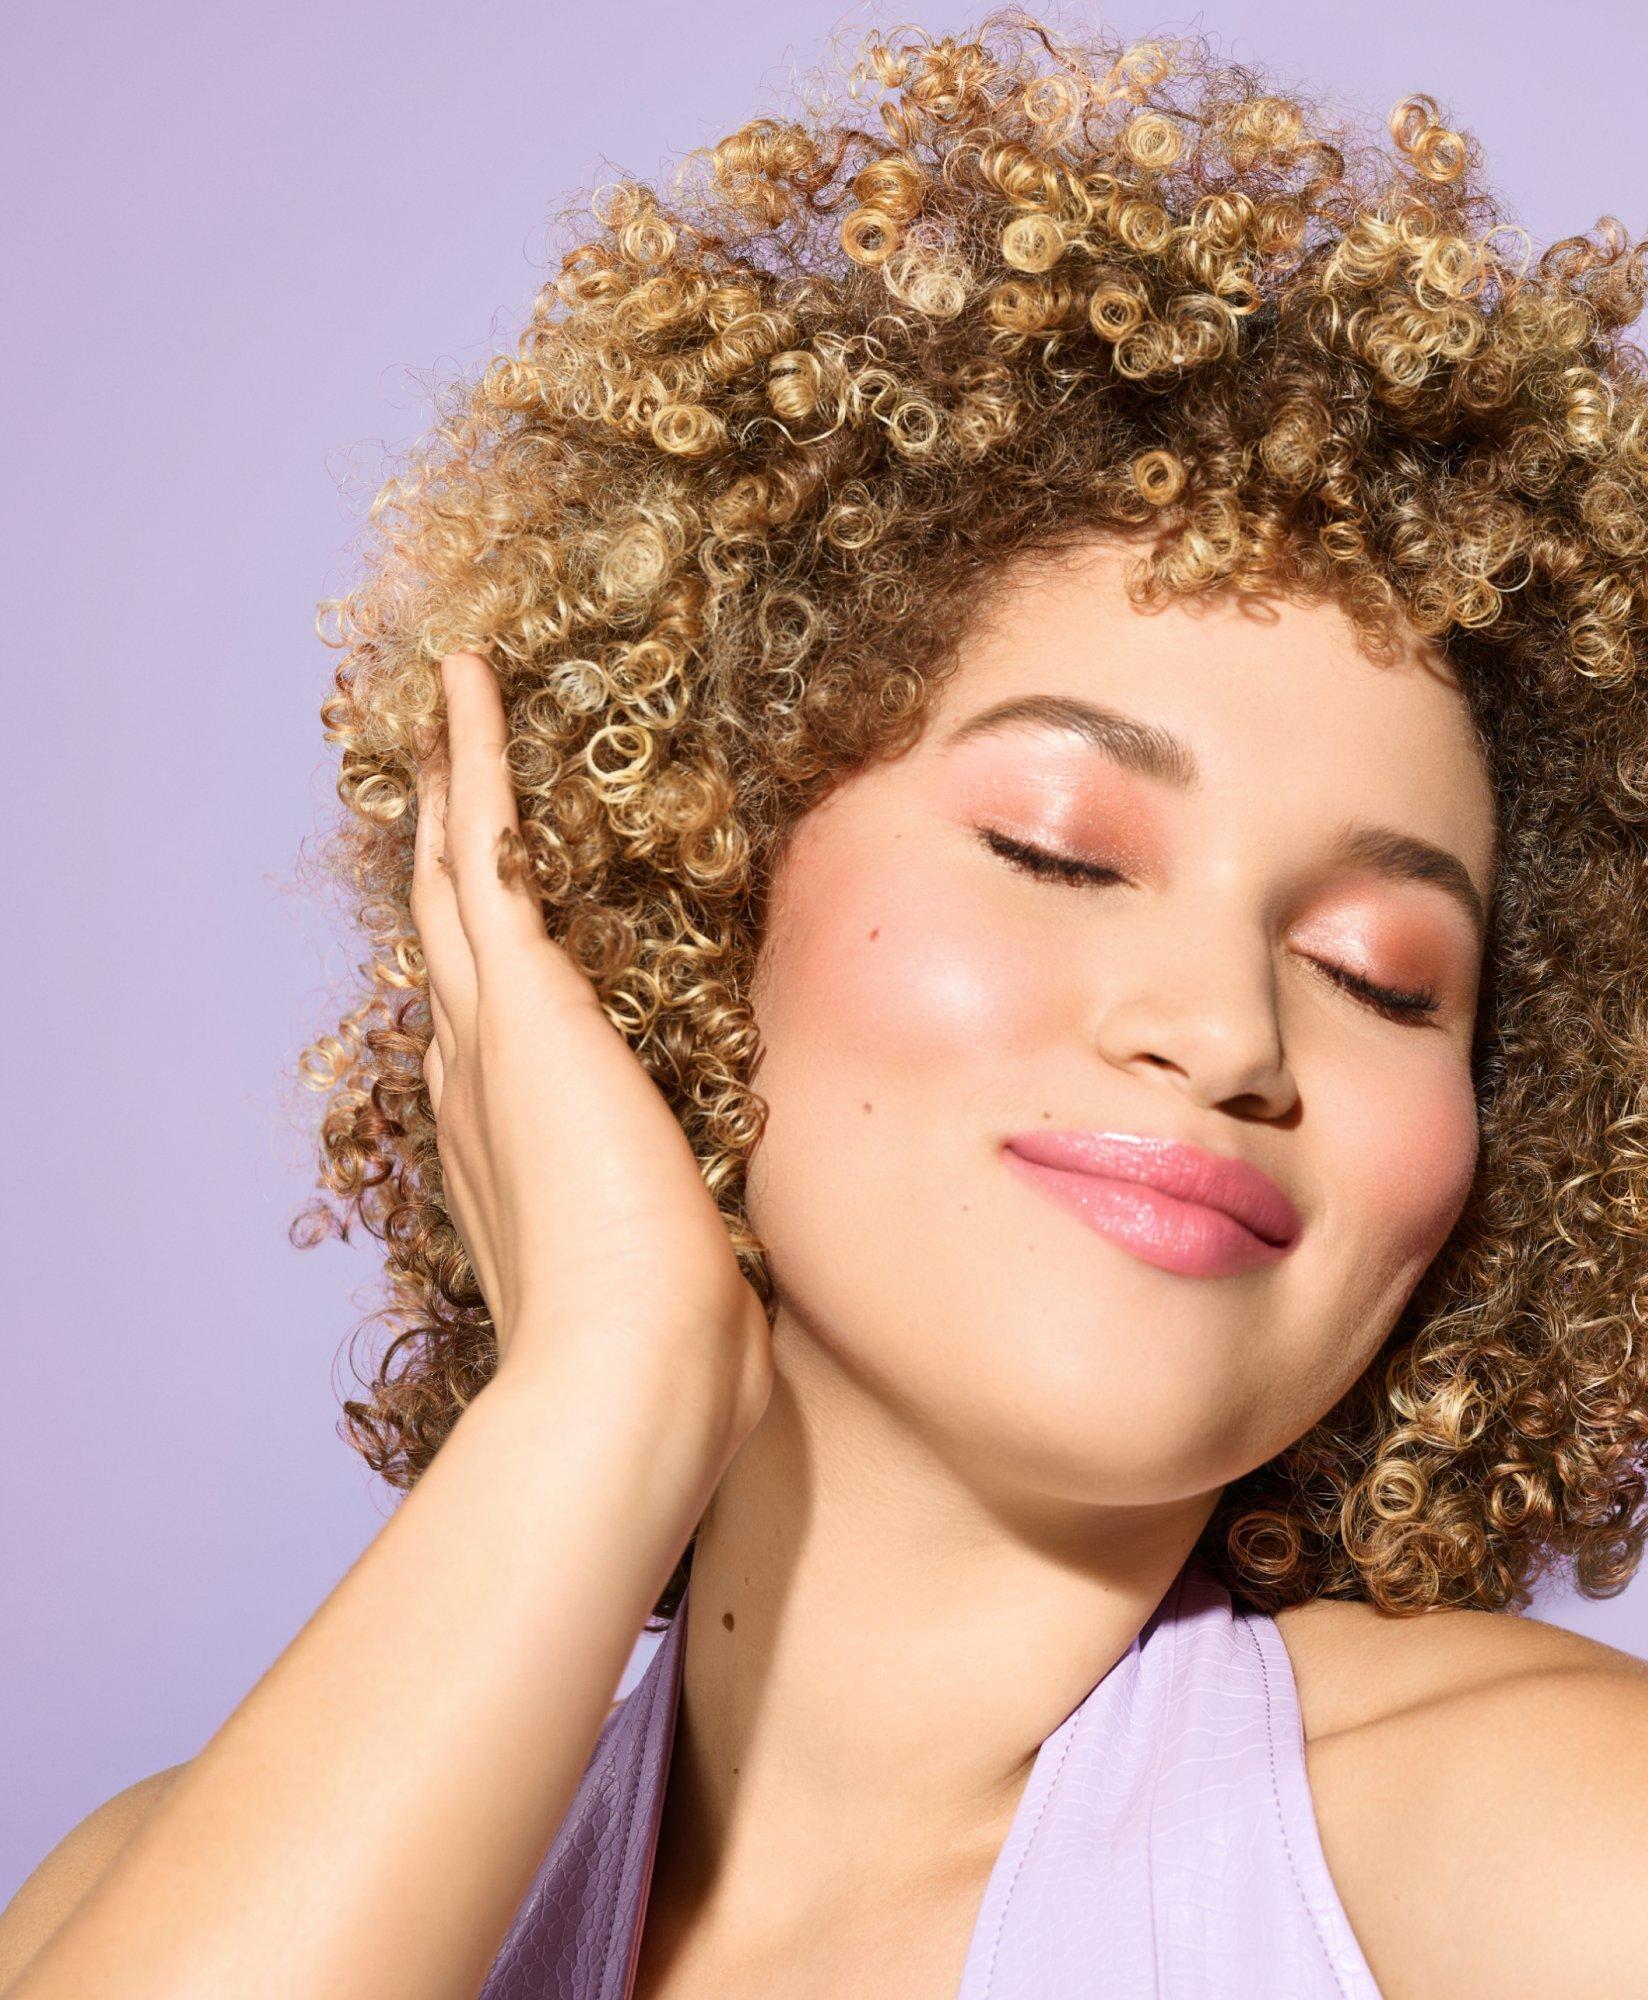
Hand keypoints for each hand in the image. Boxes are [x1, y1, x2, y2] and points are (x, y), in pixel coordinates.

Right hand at [410, 650, 771, 1440]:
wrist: (633, 1372)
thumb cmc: (668, 1352)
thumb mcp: (679, 1271)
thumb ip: (690, 1248)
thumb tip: (738, 1281)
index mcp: (513, 1144)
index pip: (490, 1022)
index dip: (481, 956)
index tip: (485, 910)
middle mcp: (480, 1079)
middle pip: (450, 934)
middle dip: (441, 849)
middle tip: (434, 768)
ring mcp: (491, 1033)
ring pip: (452, 875)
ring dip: (448, 786)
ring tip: (442, 710)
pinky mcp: (523, 997)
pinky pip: (484, 844)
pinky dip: (472, 758)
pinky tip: (466, 682)